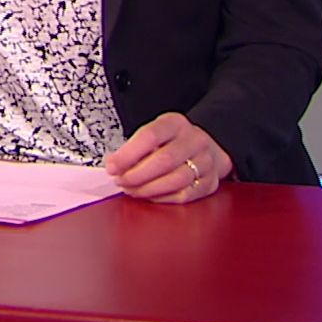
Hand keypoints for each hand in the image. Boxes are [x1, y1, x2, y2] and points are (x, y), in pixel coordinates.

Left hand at [102, 112, 232, 203]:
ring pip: (175, 180)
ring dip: (148, 189)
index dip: (127, 154)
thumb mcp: (155, 134)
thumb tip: (113, 165)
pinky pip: (184, 195)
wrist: (205, 148)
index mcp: (175, 123)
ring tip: (132, 190)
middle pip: (164, 160)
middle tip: (120, 181)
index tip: (111, 166)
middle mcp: (194, 140)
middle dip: (136, 175)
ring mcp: (206, 161)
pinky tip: (150, 195)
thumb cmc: (172, 142)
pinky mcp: (210, 182)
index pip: (150, 136)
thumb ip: (134, 148)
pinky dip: (162, 198)